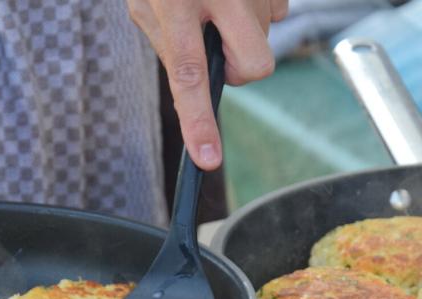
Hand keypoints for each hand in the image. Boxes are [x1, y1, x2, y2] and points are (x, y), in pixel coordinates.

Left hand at [128, 0, 287, 169]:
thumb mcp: (146, 2)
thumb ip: (169, 45)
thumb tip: (199, 82)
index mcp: (175, 2)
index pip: (189, 74)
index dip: (199, 120)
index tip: (208, 159)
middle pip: (256, 65)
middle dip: (242, 69)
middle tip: (220, 46)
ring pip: (266, 39)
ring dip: (243, 33)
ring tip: (219, 0)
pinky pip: (275, 12)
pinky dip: (255, 11)